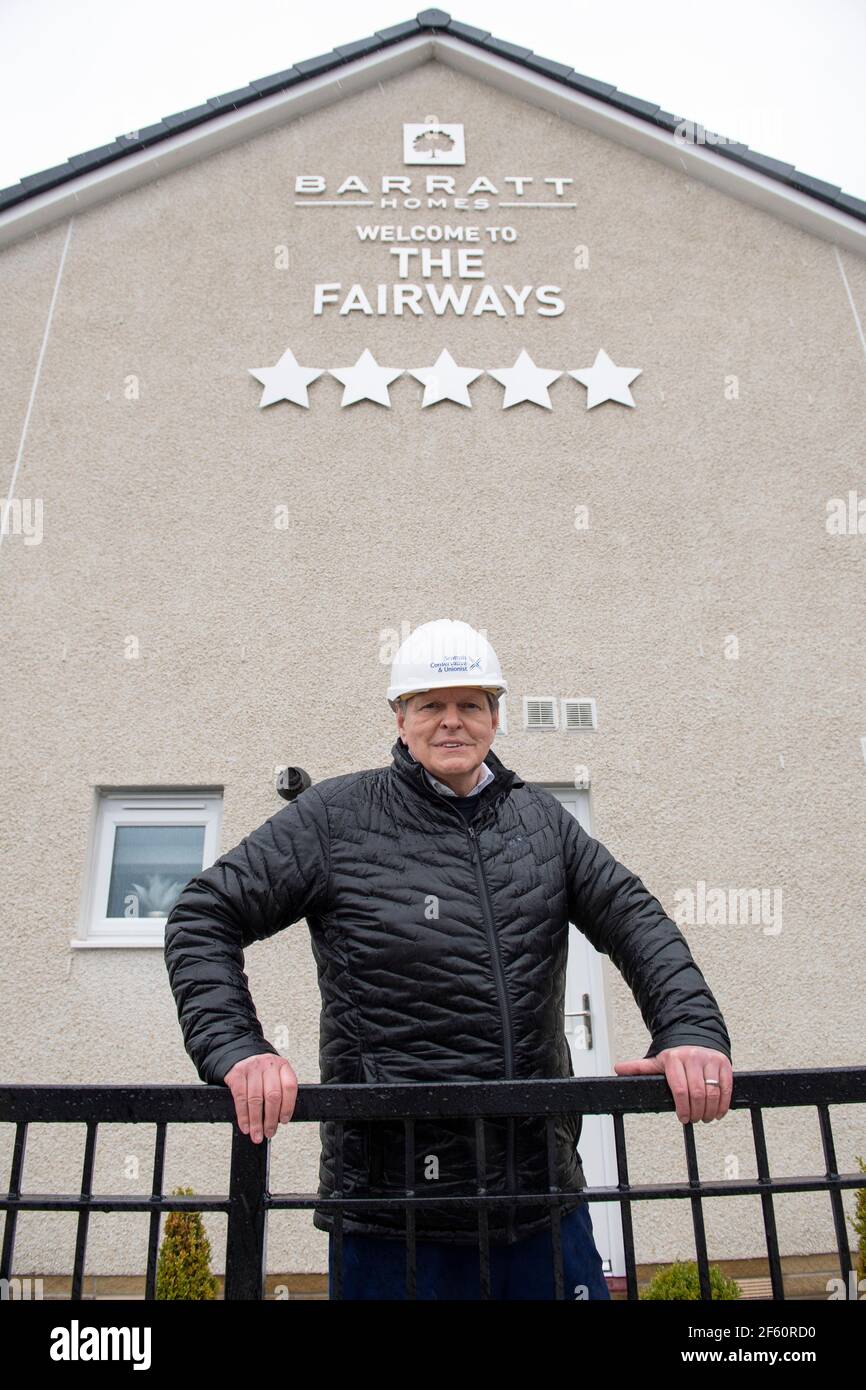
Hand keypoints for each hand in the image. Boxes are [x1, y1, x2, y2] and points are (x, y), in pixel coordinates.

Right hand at [223, 1054, 297, 1142]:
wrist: (241, 1055)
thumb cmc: (261, 1072)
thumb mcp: (275, 1076)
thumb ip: (280, 1092)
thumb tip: (278, 1120)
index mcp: (282, 1066)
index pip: (289, 1087)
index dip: (288, 1107)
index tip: (284, 1121)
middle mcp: (268, 1065)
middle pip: (272, 1096)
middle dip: (271, 1119)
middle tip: (269, 1132)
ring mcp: (252, 1068)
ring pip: (256, 1100)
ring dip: (256, 1122)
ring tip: (257, 1134)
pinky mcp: (237, 1074)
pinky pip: (240, 1098)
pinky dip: (243, 1116)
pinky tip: (246, 1126)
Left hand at [614, 1045, 732, 1123]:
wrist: (695, 1036)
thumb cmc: (675, 1055)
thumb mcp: (657, 1061)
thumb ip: (639, 1068)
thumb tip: (617, 1069)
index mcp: (674, 1058)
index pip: (679, 1088)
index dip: (682, 1108)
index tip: (683, 1118)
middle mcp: (693, 1057)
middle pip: (697, 1093)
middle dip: (696, 1112)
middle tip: (694, 1119)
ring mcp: (710, 1059)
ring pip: (713, 1092)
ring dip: (710, 1110)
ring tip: (705, 1117)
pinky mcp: (723, 1062)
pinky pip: (726, 1087)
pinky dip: (724, 1104)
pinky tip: (718, 1112)